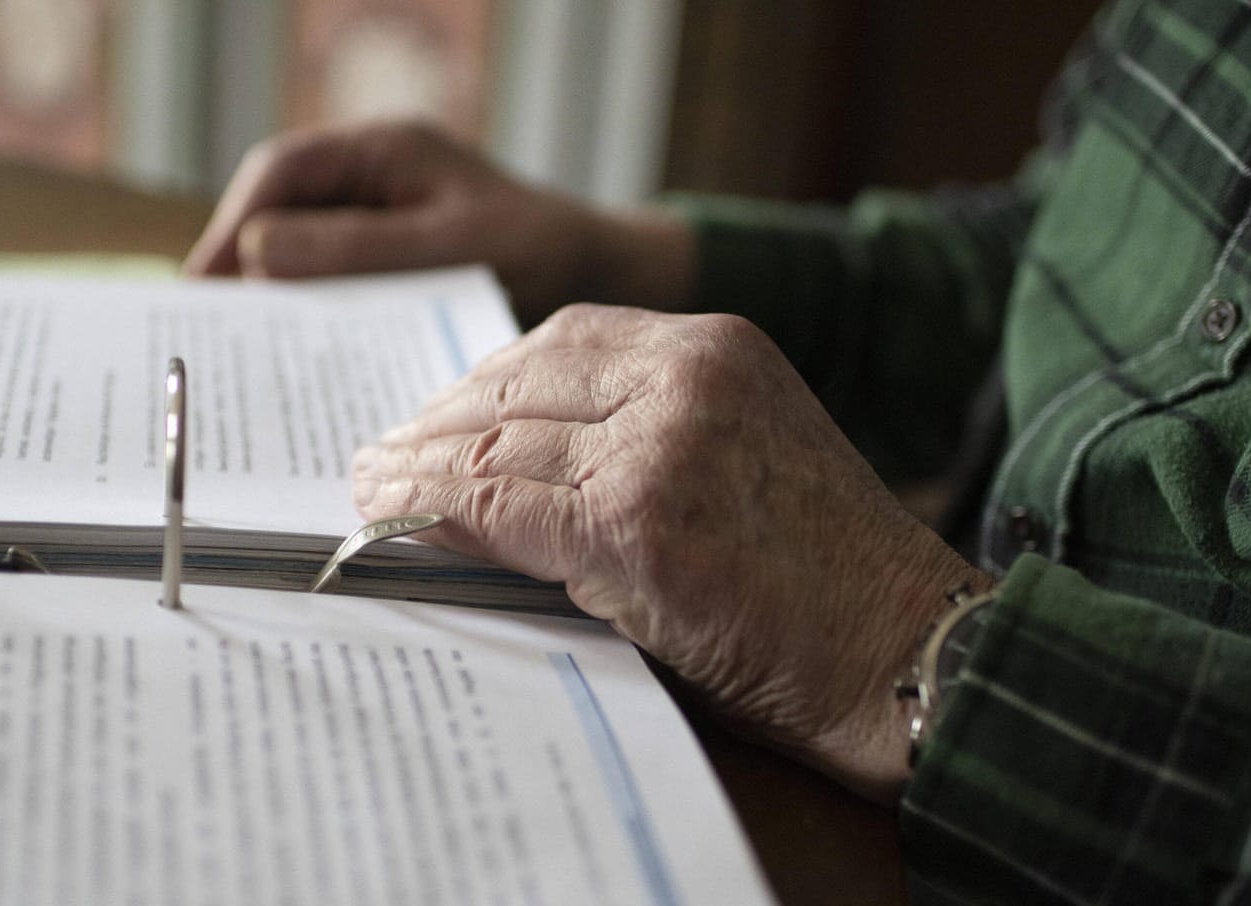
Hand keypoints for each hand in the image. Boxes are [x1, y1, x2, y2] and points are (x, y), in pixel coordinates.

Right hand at [184, 121, 696, 325]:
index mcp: (385, 150)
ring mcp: (384, 218)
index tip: (203, 286)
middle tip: (210, 331)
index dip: (234, 227)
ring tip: (244, 353)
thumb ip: (358, 249)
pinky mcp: (397, 261)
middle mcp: (376, 176)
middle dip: (243, 265)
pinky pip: (341, 282)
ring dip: (276, 295)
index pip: (282, 173)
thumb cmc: (540, 250)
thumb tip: (259, 253)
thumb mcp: (450, 249)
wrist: (604, 274)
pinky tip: (305, 358)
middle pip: (281, 210)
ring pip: (305, 249)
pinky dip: (319, 315)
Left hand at [352, 305, 989, 803]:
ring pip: (497, 442)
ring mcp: (664, 441)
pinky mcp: (639, 519)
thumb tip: (511, 462)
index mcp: (718, 347)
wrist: (905, 648)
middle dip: (440, 423)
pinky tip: (398, 522)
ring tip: (374, 490)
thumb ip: (638, 435)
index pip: (561, 342)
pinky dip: (440, 514)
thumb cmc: (825, 577)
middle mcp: (689, 373)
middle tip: (385, 457)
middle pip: (518, 382)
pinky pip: (503, 507)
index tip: (435, 419)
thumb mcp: (737, 460)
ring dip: (421, 471)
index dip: (482, 383)